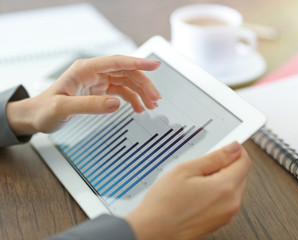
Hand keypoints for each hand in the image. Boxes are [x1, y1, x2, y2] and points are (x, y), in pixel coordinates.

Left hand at [6, 55, 160, 134]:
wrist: (37, 116)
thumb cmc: (45, 110)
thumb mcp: (63, 108)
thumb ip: (90, 105)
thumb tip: (116, 104)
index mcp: (85, 69)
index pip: (117, 62)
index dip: (138, 62)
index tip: (155, 65)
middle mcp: (94, 72)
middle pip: (126, 72)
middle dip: (144, 84)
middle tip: (156, 98)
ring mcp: (98, 81)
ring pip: (127, 81)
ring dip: (141, 92)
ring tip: (151, 105)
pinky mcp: (100, 90)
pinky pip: (122, 91)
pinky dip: (132, 99)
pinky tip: (138, 108)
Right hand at [125, 141, 250, 239]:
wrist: (153, 231)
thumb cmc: (164, 204)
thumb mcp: (186, 170)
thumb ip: (214, 158)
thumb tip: (232, 148)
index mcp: (225, 188)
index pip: (244, 161)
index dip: (235, 150)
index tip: (226, 147)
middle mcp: (231, 204)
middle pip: (241, 174)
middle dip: (227, 164)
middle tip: (204, 164)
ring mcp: (226, 215)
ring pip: (233, 187)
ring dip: (221, 178)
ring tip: (196, 180)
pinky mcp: (219, 222)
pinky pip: (226, 200)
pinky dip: (216, 192)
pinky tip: (196, 192)